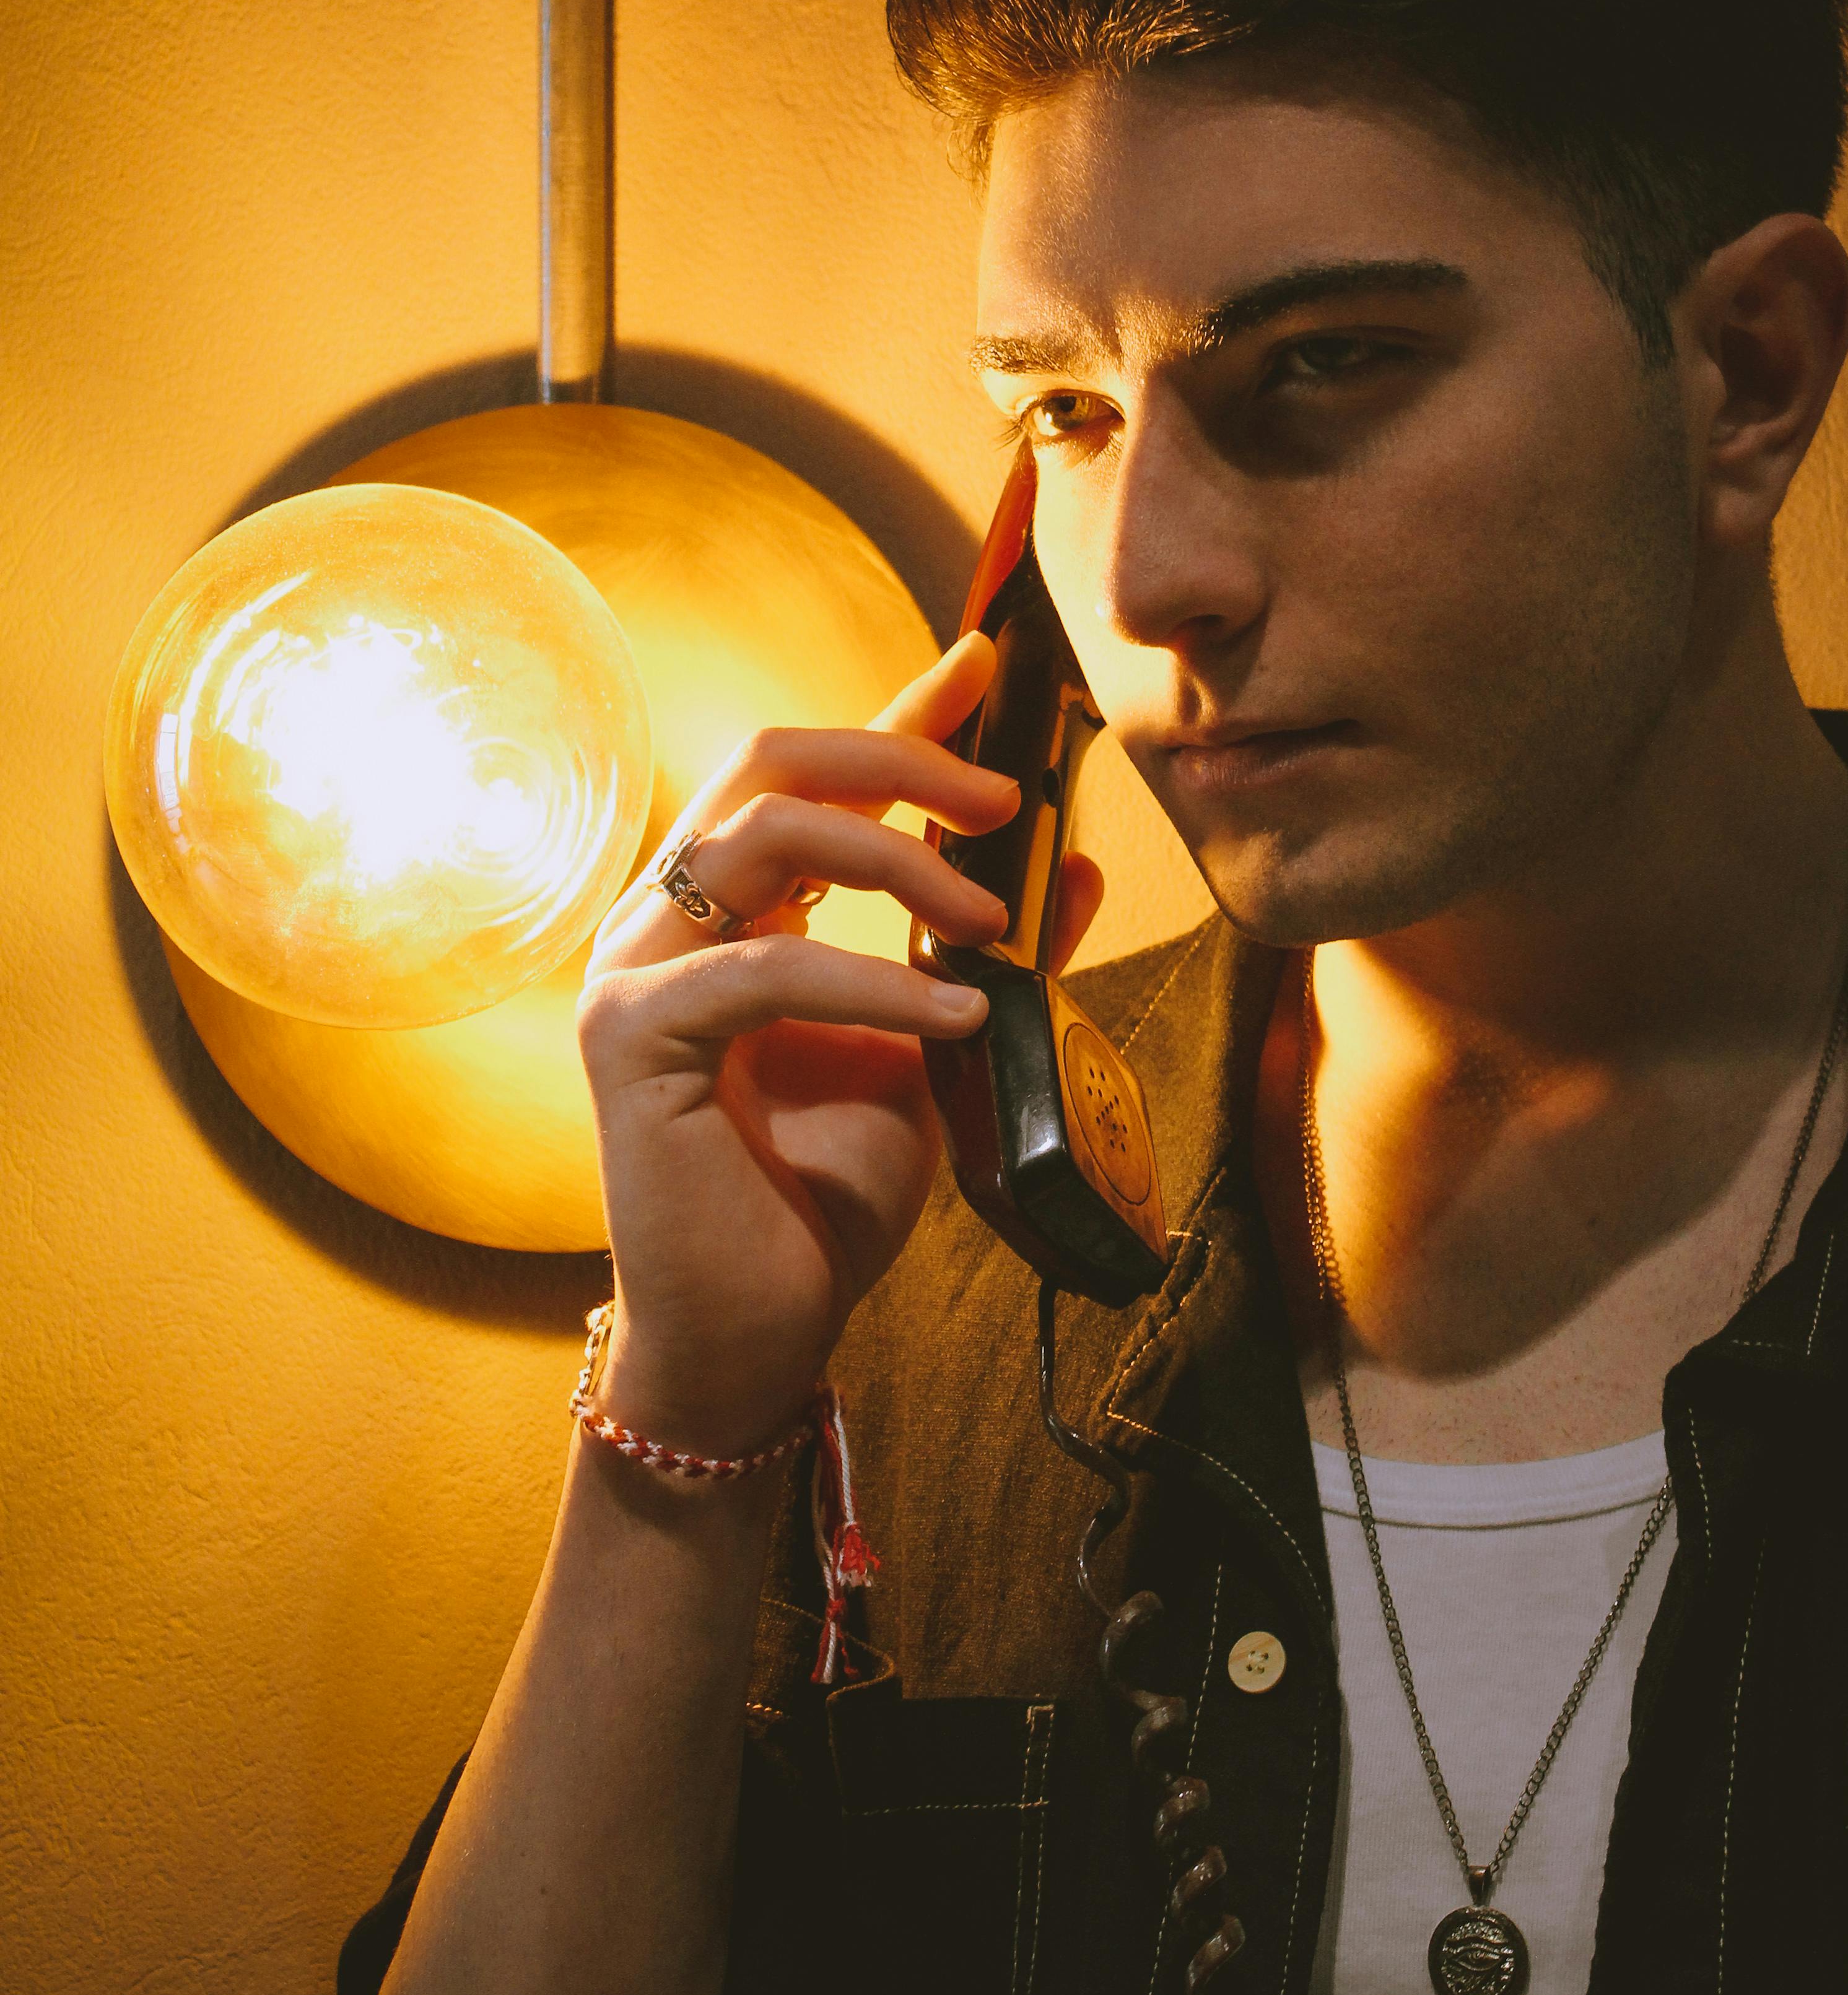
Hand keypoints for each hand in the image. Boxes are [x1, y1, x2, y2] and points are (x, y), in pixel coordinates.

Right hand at [576, 634, 1101, 1455]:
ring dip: (895, 862)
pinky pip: (765, 968)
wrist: (755, 1331)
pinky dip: (875, 982)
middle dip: (898, 757)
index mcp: (728, 910)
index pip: (811, 775)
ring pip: (760, 838)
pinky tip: (955, 1016)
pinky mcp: (628, 1037)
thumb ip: (984, 959)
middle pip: (770, 764)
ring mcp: (632, 970)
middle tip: (1006, 795)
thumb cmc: (823, 1195)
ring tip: (988, 923)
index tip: (988, 663)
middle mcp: (663, 918)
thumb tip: (1071, 871)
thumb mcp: (933, 1053)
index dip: (900, 713)